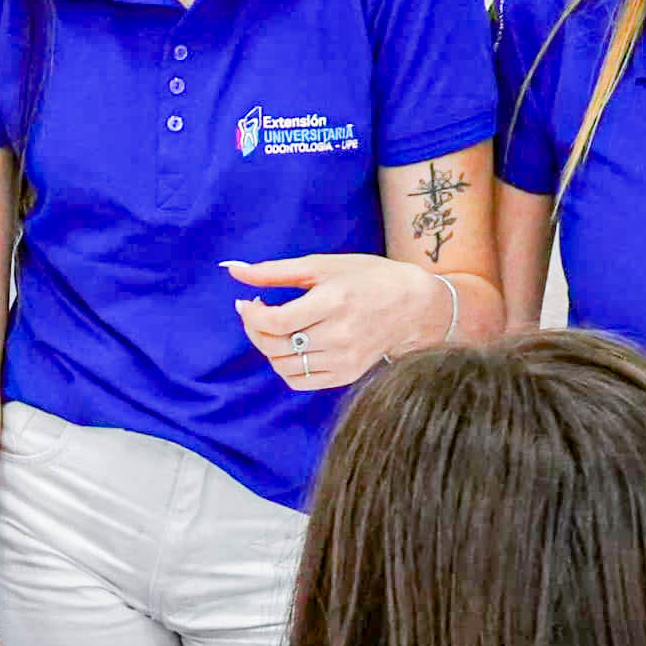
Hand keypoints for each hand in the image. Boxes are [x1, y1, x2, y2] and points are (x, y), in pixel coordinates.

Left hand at [224, 253, 458, 391]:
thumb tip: (232, 269)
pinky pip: (299, 381)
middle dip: (255, 328)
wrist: (413, 306)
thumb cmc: (367, 278)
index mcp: (334, 301)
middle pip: (276, 345)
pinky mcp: (346, 375)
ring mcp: (344, 359)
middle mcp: (340, 335)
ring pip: (283, 365)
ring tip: (275, 328)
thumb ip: (274, 271)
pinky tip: (290, 347)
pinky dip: (285, 366)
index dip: (252, 315)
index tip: (246, 302)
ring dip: (268, 347)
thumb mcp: (322, 265)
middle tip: (257, 312)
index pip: (277, 321)